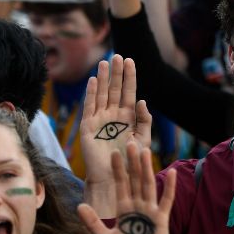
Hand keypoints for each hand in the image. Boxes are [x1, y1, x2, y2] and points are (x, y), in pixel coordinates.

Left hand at [78, 145, 176, 233]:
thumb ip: (93, 222)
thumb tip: (79, 206)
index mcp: (124, 207)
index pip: (121, 183)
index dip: (118, 168)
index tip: (114, 152)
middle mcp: (137, 204)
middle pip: (134, 179)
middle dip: (132, 161)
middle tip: (130, 141)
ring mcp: (150, 209)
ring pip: (148, 184)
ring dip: (147, 168)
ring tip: (145, 150)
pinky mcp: (161, 217)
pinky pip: (166, 199)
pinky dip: (169, 186)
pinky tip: (171, 172)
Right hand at [81, 54, 152, 184]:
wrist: (114, 177)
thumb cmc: (131, 161)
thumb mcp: (143, 139)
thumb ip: (144, 120)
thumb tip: (142, 101)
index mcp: (128, 117)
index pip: (128, 92)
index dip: (129, 77)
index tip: (131, 61)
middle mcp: (113, 115)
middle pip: (115, 89)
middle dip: (117, 73)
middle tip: (118, 56)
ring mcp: (100, 119)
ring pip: (102, 94)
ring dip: (103, 78)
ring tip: (105, 62)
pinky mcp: (88, 127)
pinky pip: (90, 107)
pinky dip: (91, 94)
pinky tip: (93, 81)